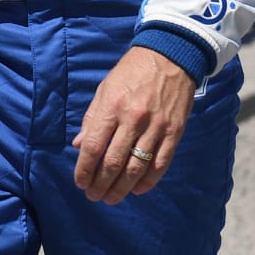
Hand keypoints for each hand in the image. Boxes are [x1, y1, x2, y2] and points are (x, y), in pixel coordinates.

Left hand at [72, 48, 197, 204]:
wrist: (170, 56)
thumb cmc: (131, 73)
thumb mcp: (104, 89)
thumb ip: (92, 118)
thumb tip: (79, 146)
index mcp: (112, 107)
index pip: (93, 146)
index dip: (84, 169)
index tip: (80, 182)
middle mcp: (133, 119)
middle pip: (113, 162)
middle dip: (101, 184)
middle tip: (94, 196)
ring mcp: (156, 127)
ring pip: (137, 167)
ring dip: (122, 188)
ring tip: (112, 198)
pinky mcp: (174, 132)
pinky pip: (160, 163)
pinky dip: (148, 181)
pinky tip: (137, 189)